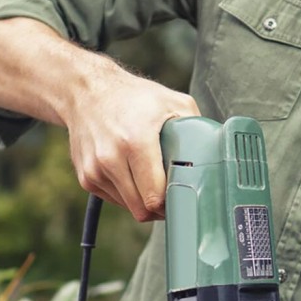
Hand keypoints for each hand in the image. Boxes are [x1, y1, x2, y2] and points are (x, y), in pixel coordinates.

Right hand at [64, 57, 198, 222]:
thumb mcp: (171, 102)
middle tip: (171, 195)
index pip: (154, 196)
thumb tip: (214, 149)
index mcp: (135, 141)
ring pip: (128, 207)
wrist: (86, 92)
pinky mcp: (86, 177)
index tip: (181, 198)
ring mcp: (95, 170)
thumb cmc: (132, 97)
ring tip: (150, 178)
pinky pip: (114, 199)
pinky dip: (126, 192)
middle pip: (141, 208)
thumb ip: (195, 127)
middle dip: (159, 207)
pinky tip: (131, 172)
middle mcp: (110, 158)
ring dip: (141, 199)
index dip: (172, 203)